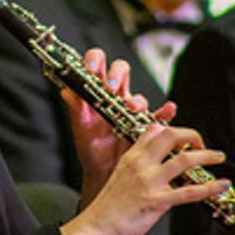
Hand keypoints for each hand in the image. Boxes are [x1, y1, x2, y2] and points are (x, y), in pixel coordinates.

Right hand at [59, 122, 227, 234]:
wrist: (94, 229)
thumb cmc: (106, 209)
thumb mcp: (120, 178)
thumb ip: (137, 169)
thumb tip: (156, 168)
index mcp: (131, 157)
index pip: (154, 130)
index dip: (172, 129)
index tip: (184, 137)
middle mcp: (141, 164)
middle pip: (171, 135)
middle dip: (192, 135)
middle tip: (203, 143)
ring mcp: (149, 181)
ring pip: (185, 159)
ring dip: (207, 156)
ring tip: (219, 157)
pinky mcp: (156, 201)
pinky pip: (189, 191)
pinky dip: (209, 187)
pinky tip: (221, 185)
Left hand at [62, 48, 165, 201]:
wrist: (102, 172)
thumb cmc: (90, 148)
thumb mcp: (80, 127)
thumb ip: (76, 108)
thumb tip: (66, 91)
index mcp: (98, 93)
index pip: (99, 66)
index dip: (95, 61)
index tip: (92, 69)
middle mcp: (116, 97)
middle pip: (121, 71)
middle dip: (116, 74)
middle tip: (111, 87)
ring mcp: (131, 111)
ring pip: (138, 96)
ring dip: (136, 99)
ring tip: (131, 108)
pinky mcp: (144, 127)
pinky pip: (159, 117)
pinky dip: (165, 112)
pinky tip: (168, 109)